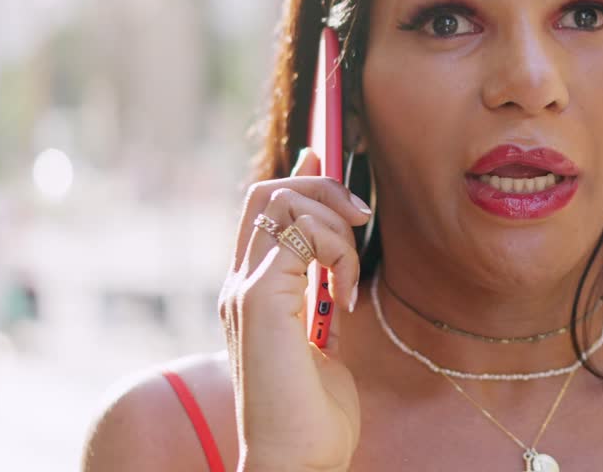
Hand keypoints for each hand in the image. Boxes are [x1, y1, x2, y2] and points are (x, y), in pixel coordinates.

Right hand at [218, 148, 371, 471]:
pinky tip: (344, 294)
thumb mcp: (324, 333)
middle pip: (267, 191)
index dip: (300, 176)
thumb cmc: (315, 410)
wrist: (298, 458)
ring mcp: (244, 291)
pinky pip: (298, 234)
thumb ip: (322, 284)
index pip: (263, 208)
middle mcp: (239, 284)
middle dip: (323, 188)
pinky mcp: (259, 302)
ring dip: (334, 224)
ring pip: (281, 201)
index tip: (328, 159)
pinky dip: (334, 250)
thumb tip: (337, 236)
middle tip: (362, 221)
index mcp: (253, 290)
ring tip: (349, 276)